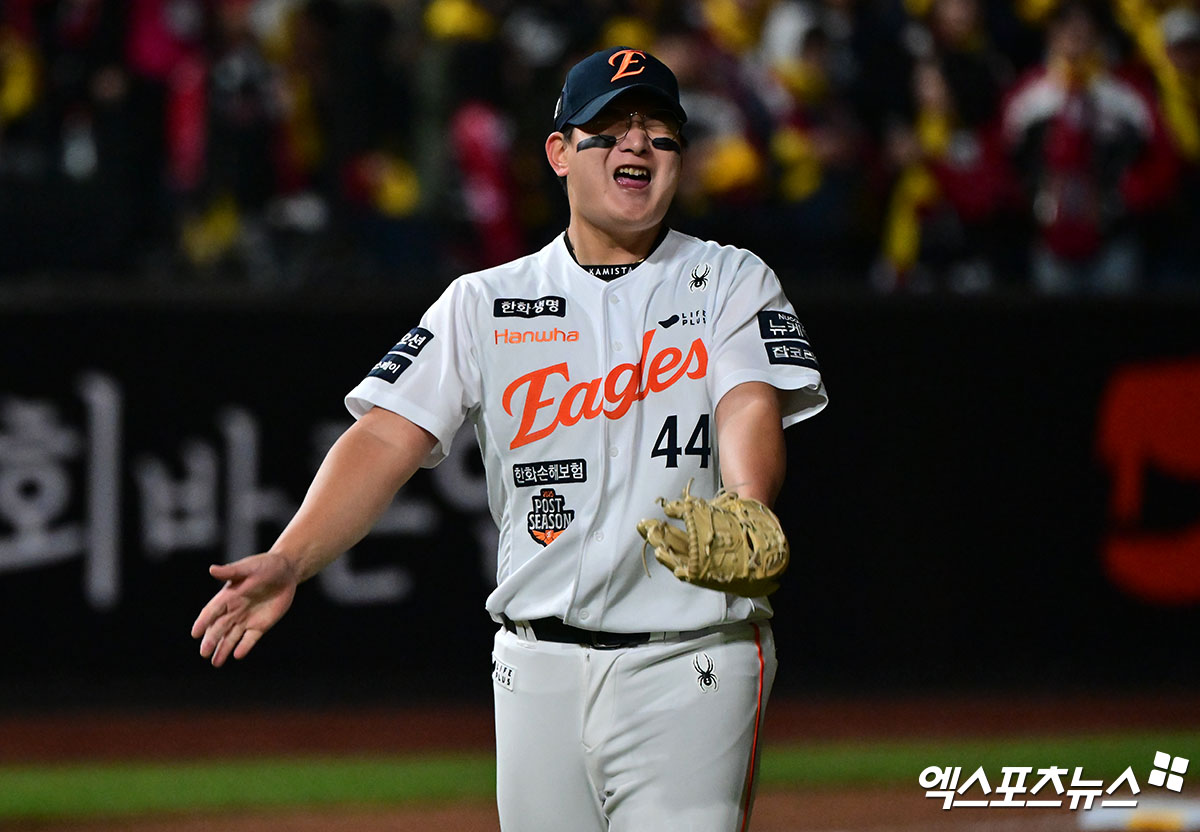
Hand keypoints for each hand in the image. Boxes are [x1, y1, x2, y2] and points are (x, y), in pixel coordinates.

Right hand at [190, 552, 298, 666]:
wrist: (286, 572)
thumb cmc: (265, 565)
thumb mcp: (249, 567)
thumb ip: (231, 571)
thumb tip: (211, 569)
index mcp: (228, 596)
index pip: (212, 611)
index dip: (203, 622)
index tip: (195, 633)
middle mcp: (234, 610)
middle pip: (219, 628)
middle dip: (211, 641)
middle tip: (204, 653)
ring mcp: (246, 619)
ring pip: (231, 637)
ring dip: (223, 649)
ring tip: (216, 663)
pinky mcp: (260, 626)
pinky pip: (250, 639)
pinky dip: (244, 647)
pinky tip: (237, 655)